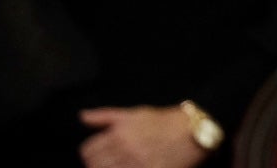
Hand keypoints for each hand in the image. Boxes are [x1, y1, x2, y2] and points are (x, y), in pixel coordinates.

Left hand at [78, 107, 207, 167]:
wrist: (194, 132)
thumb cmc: (165, 121)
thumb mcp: (136, 113)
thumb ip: (106, 116)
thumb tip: (82, 116)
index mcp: (119, 132)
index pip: (88, 150)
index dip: (91, 152)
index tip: (101, 153)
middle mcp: (124, 149)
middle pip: (93, 165)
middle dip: (98, 164)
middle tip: (112, 161)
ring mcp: (135, 164)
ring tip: (122, 163)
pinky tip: (130, 167)